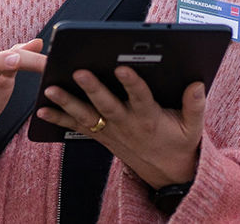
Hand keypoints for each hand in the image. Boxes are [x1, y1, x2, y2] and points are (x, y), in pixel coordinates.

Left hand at [35, 66, 203, 188]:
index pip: (141, 98)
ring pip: (87, 115)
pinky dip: (58, 119)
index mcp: (150, 118)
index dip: (132, 83)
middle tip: (79, 71)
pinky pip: (77, 128)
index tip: (124, 67)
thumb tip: (198, 83)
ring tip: (51, 88)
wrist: (165, 173)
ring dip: (67, 102)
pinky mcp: (101, 136)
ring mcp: (111, 131)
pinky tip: (41, 110)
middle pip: (107, 104)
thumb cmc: (178, 143)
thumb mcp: (194, 128)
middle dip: (93, 87)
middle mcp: (127, 124)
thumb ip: (195, 105)